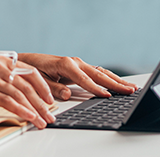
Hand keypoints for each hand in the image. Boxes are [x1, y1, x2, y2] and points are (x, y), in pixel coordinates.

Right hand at [0, 54, 56, 127]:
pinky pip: (6, 100)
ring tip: (43, 121)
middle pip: (29, 84)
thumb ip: (0, 75)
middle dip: (43, 102)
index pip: (30, 72)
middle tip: (52, 115)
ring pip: (20, 93)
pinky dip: (20, 110)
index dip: (44, 87)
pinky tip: (28, 117)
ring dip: (35, 109)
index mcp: (0, 59)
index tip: (52, 100)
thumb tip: (17, 90)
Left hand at [17, 53, 137, 100]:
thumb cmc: (32, 71)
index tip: (108, 96)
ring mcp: (79, 64)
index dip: (97, 89)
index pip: (85, 79)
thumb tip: (68, 94)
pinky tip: (119, 84)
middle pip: (99, 74)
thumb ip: (54, 88)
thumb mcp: (40, 81)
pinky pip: (98, 73)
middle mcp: (75, 62)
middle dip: (115, 84)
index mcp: (66, 64)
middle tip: (130, 91)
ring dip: (117, 80)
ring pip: (102, 72)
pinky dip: (110, 78)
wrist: (27, 62)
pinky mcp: (80, 67)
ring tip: (132, 87)